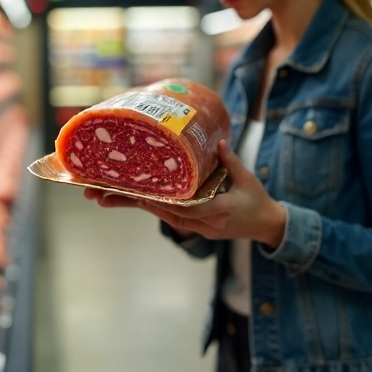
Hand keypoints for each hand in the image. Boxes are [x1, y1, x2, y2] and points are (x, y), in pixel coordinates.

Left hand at [84, 140, 287, 247]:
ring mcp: (200, 228)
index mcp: (218, 211)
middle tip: (103, 196)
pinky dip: (154, 208)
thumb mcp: (247, 179)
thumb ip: (230, 162)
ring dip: (138, 207)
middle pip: (164, 214)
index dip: (158, 200)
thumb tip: (216, 142)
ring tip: (107, 198)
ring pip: (164, 218)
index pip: (184, 207)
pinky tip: (134, 200)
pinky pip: (171, 218)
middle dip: (134, 204)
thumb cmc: (259, 201)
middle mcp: (205, 224)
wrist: (268, 226)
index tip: (136, 192)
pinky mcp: (197, 228)